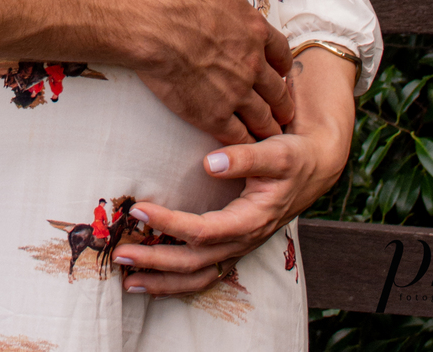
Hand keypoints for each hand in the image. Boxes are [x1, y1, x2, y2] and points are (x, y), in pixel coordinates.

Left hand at [114, 45, 355, 296]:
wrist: (313, 169)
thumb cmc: (293, 157)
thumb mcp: (277, 152)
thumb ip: (246, 157)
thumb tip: (211, 162)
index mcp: (253, 219)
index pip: (205, 230)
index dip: (170, 224)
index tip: (138, 210)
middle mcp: (244, 241)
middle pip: (195, 262)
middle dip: (156, 261)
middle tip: (119, 252)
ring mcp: (238, 248)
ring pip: (198, 277)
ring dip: (162, 281)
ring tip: (126, 279)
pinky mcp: (232, 247)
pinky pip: (203, 275)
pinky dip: (175, 282)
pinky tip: (150, 280)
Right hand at [135, 0, 292, 145]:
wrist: (149, 20)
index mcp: (251, 27)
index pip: (279, 52)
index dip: (281, 65)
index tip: (281, 73)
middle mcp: (250, 62)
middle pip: (276, 90)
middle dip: (281, 102)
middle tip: (282, 112)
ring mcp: (234, 90)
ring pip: (262, 117)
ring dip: (268, 128)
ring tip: (270, 139)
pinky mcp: (213, 113)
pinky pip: (238, 136)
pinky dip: (244, 146)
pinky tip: (242, 151)